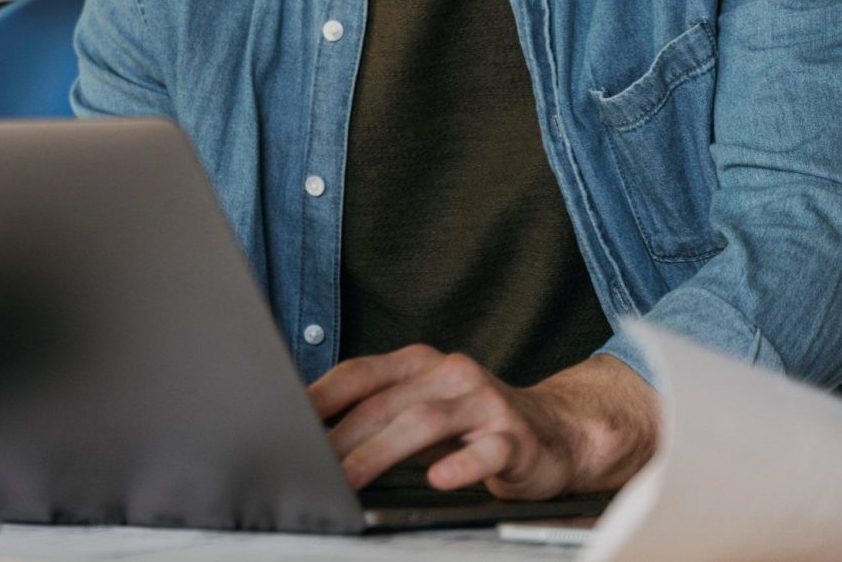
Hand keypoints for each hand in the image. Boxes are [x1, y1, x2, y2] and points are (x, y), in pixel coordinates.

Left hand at [307, 347, 656, 498]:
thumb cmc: (472, 422)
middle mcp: (450, 374)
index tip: (285, 420)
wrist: (556, 431)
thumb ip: (375, 410)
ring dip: (380, 452)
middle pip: (385, 402)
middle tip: (310, 463)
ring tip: (350, 478)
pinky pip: (486, 451)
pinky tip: (439, 478)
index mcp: (419, 363)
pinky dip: (461, 465)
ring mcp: (484, 403)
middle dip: (341, 435)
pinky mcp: (515, 438)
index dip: (321, 396)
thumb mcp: (420, 406)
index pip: (359, 373)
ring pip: (425, 422)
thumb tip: (312, 430)